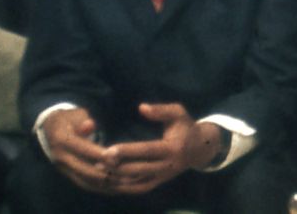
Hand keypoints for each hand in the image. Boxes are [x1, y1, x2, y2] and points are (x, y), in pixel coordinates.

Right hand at [42, 107, 116, 194]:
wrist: (51, 128)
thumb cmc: (70, 118)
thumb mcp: (75, 115)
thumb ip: (83, 121)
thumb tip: (90, 125)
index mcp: (60, 139)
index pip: (81, 149)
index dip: (98, 154)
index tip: (114, 158)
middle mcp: (60, 156)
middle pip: (83, 169)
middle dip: (103, 173)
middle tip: (122, 173)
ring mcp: (63, 167)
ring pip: (84, 180)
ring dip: (102, 184)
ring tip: (121, 182)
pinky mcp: (67, 174)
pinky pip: (84, 184)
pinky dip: (98, 187)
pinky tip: (114, 187)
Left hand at [99, 103, 221, 194]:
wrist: (199, 149)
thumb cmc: (185, 126)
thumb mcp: (178, 112)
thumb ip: (161, 110)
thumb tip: (141, 107)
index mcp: (172, 148)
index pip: (146, 151)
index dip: (127, 151)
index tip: (108, 150)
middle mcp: (168, 166)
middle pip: (138, 170)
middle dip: (116, 167)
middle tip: (97, 160)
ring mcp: (163, 177)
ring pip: (136, 183)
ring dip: (116, 179)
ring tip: (98, 171)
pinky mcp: (158, 183)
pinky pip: (138, 188)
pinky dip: (123, 187)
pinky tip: (108, 181)